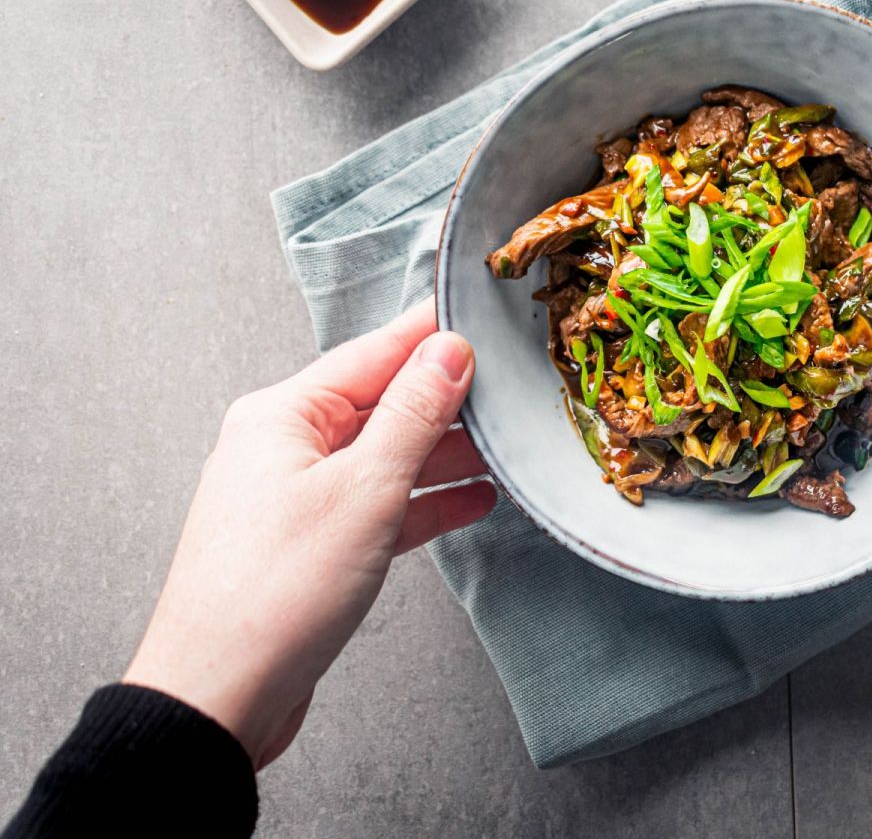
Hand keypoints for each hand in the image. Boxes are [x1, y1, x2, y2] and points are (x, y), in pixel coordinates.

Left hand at [123, 299, 493, 768]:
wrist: (221, 696)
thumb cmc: (275, 593)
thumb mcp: (364, 489)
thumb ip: (413, 415)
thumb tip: (448, 352)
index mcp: (281, 416)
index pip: (371, 354)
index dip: (430, 336)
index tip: (479, 317)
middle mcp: (283, 448)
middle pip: (380, 404)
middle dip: (446, 399)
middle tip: (508, 388)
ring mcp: (298, 498)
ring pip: (385, 457)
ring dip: (443, 454)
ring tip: (505, 446)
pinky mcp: (314, 546)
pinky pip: (380, 506)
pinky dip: (425, 502)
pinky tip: (473, 500)